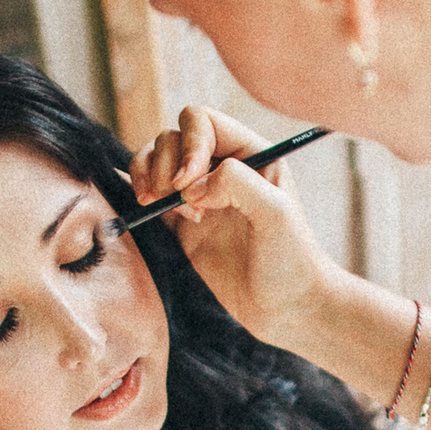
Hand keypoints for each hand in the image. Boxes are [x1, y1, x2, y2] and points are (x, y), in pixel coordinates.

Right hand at [131, 106, 346, 347]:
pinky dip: (138, 193)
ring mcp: (199, 194)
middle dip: (166, 166)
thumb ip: (237, 183)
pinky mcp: (180, 223)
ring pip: (155, 161)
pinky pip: (149, 193)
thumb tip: (190, 185)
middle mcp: (221, 167)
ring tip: (156, 204)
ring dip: (147, 176)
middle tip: (183, 207)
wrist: (286, 308)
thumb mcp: (276, 214)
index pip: (202, 121)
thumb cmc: (291, 260)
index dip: (188, 144)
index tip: (188, 185)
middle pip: (172, 138)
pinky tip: (146, 207)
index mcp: (250, 154)